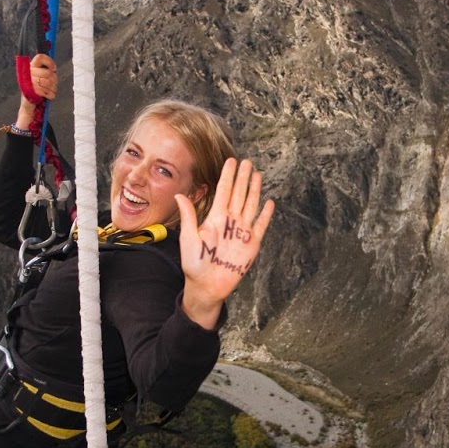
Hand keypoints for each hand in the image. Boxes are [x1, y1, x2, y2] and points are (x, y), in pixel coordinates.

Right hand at [16, 53, 57, 128]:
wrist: (29, 105)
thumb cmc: (38, 90)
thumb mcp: (41, 78)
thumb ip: (46, 71)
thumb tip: (54, 68)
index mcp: (31, 67)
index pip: (40, 57)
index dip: (49, 62)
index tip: (53, 69)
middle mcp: (29, 73)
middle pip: (48, 72)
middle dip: (54, 80)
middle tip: (53, 84)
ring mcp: (29, 82)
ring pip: (48, 82)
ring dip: (53, 88)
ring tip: (50, 91)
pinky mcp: (30, 91)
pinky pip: (45, 91)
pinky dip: (50, 95)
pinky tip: (48, 96)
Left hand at [176, 158, 275, 329]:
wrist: (207, 286)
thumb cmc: (195, 264)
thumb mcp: (188, 238)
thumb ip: (189, 216)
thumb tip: (180, 195)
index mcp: (215, 218)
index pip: (223, 191)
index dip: (228, 176)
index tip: (231, 161)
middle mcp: (230, 221)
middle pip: (239, 194)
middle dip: (243, 177)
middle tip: (247, 161)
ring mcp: (242, 231)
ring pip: (250, 205)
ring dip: (254, 190)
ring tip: (257, 174)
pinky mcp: (252, 243)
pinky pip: (261, 226)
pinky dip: (265, 215)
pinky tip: (269, 202)